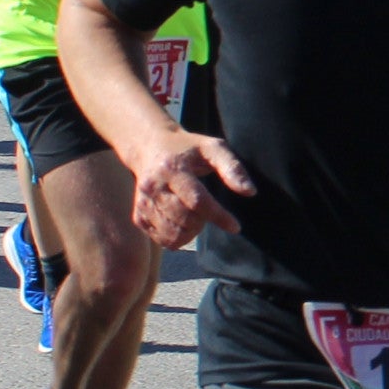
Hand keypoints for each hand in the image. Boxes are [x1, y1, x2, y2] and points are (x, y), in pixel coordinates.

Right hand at [127, 131, 254, 247]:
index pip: (197, 200)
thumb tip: (250, 192)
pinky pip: (163, 241)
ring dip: (192, 231)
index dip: (218, 216)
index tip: (236, 226)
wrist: (150, 148)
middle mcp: (152, 187)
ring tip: (195, 214)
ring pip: (174, 234)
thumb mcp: (213, 148)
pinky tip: (182, 220)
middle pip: (186, 220)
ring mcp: (143, 204)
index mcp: (172, 169)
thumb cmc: (188, 149)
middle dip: (204, 222)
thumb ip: (232, 168)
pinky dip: (178, 237)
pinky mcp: (138, 217)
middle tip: (209, 210)